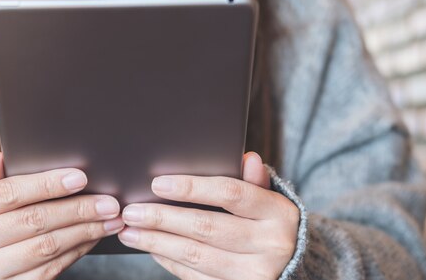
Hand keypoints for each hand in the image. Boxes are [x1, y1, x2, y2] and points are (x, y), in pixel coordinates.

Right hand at [0, 151, 123, 279]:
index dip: (47, 185)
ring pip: (46, 248)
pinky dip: (75, 252)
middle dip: (77, 210)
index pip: (10, 193)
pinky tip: (91, 237)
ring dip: (84, 232)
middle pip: (34, 221)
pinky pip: (48, 270)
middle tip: (109, 202)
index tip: (80, 178)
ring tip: (109, 220)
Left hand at [118, 152, 298, 279]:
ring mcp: (255, 272)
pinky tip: (152, 249)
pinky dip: (170, 261)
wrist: (294, 268)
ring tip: (130, 232)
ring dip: (158, 242)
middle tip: (131, 211)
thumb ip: (254, 181)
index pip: (230, 193)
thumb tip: (247, 157)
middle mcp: (271, 244)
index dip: (191, 187)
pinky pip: (196, 276)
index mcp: (278, 212)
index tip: (157, 184)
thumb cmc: (272, 225)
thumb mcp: (271, 200)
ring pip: (196, 255)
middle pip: (206, 226)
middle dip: (163, 218)